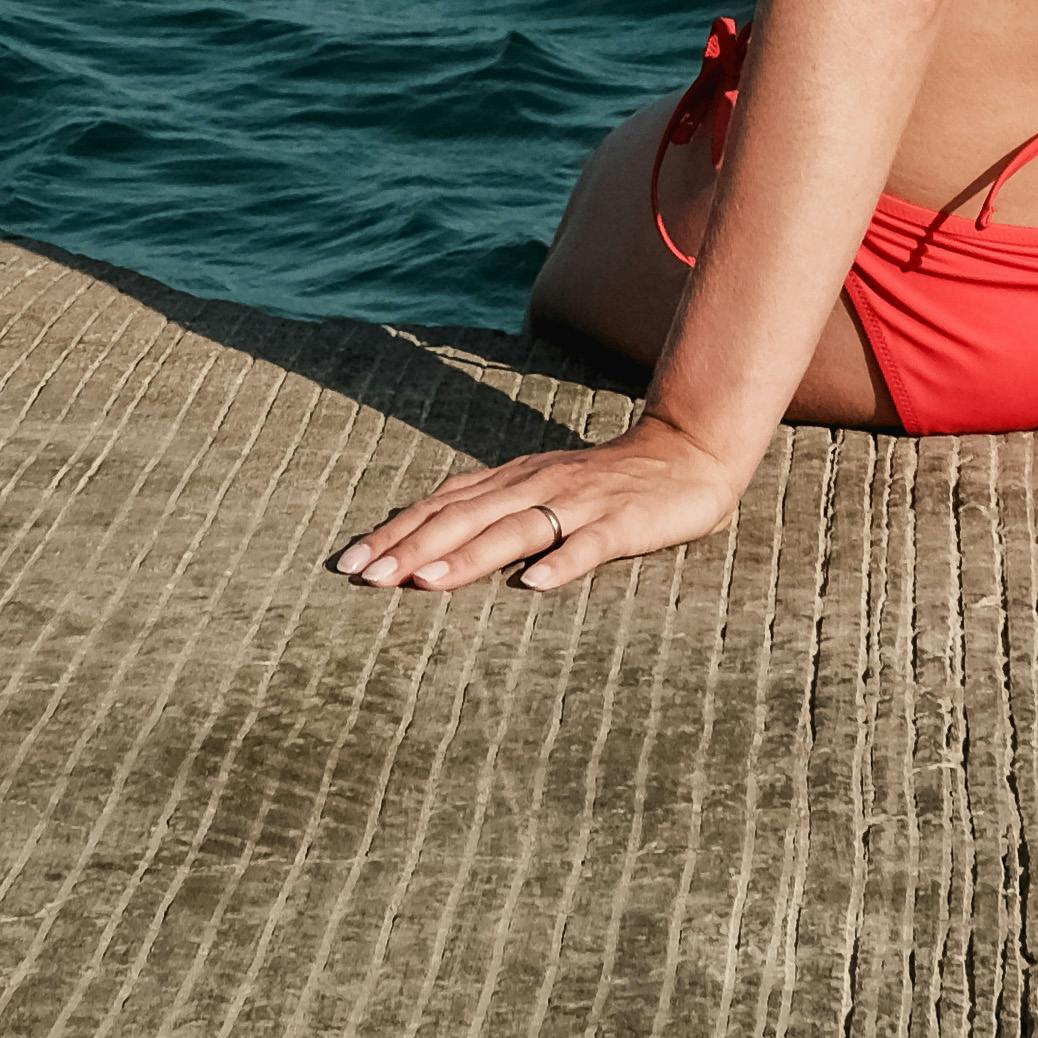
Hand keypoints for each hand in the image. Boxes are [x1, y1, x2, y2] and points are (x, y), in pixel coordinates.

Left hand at [329, 417, 747, 593]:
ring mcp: (580, 503)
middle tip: (365, 578)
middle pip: (464, 517)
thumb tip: (424, 547)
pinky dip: (561, 562)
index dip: (395, 533)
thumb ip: (490, 513)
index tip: (350, 563)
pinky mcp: (624, 522)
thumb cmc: (604, 485)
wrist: (688, 453)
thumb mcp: (539, 491)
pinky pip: (590, 544)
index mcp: (512, 481)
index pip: (441, 505)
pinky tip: (534, 585)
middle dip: (411, 547)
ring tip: (425, 582)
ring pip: (515, 529)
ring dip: (467, 556)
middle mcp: (536, 486)